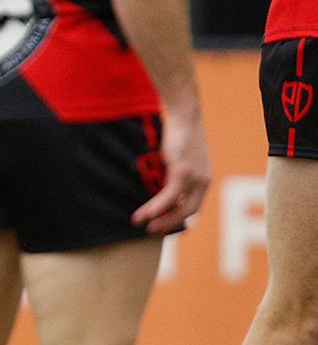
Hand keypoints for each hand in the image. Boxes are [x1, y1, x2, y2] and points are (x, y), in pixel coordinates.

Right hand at [132, 105, 209, 234]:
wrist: (184, 115)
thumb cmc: (178, 132)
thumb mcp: (179, 157)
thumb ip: (174, 172)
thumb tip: (159, 183)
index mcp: (204, 178)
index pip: (194, 206)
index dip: (178, 217)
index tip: (162, 224)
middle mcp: (203, 181)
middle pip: (189, 211)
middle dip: (169, 223)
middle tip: (152, 230)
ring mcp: (195, 177)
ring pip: (178, 207)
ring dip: (159, 219)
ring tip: (140, 224)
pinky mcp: (183, 172)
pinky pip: (168, 196)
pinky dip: (155, 208)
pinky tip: (142, 214)